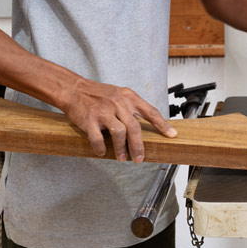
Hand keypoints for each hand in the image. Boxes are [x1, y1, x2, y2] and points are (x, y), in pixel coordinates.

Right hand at [61, 79, 176, 161]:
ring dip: (122, 149)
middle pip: (134, 127)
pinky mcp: (90, 120)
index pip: (150, 111)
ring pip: (119, 133)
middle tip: (139, 158)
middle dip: (138, 146)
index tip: (171, 135)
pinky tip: (102, 152)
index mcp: (129, 97)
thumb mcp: (120, 95)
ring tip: (122, 158)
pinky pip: (98, 138)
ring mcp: (104, 111)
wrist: (75, 89)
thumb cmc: (99, 94)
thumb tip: (148, 127)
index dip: (162, 125)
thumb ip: (132, 108)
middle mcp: (118, 103)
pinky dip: (101, 148)